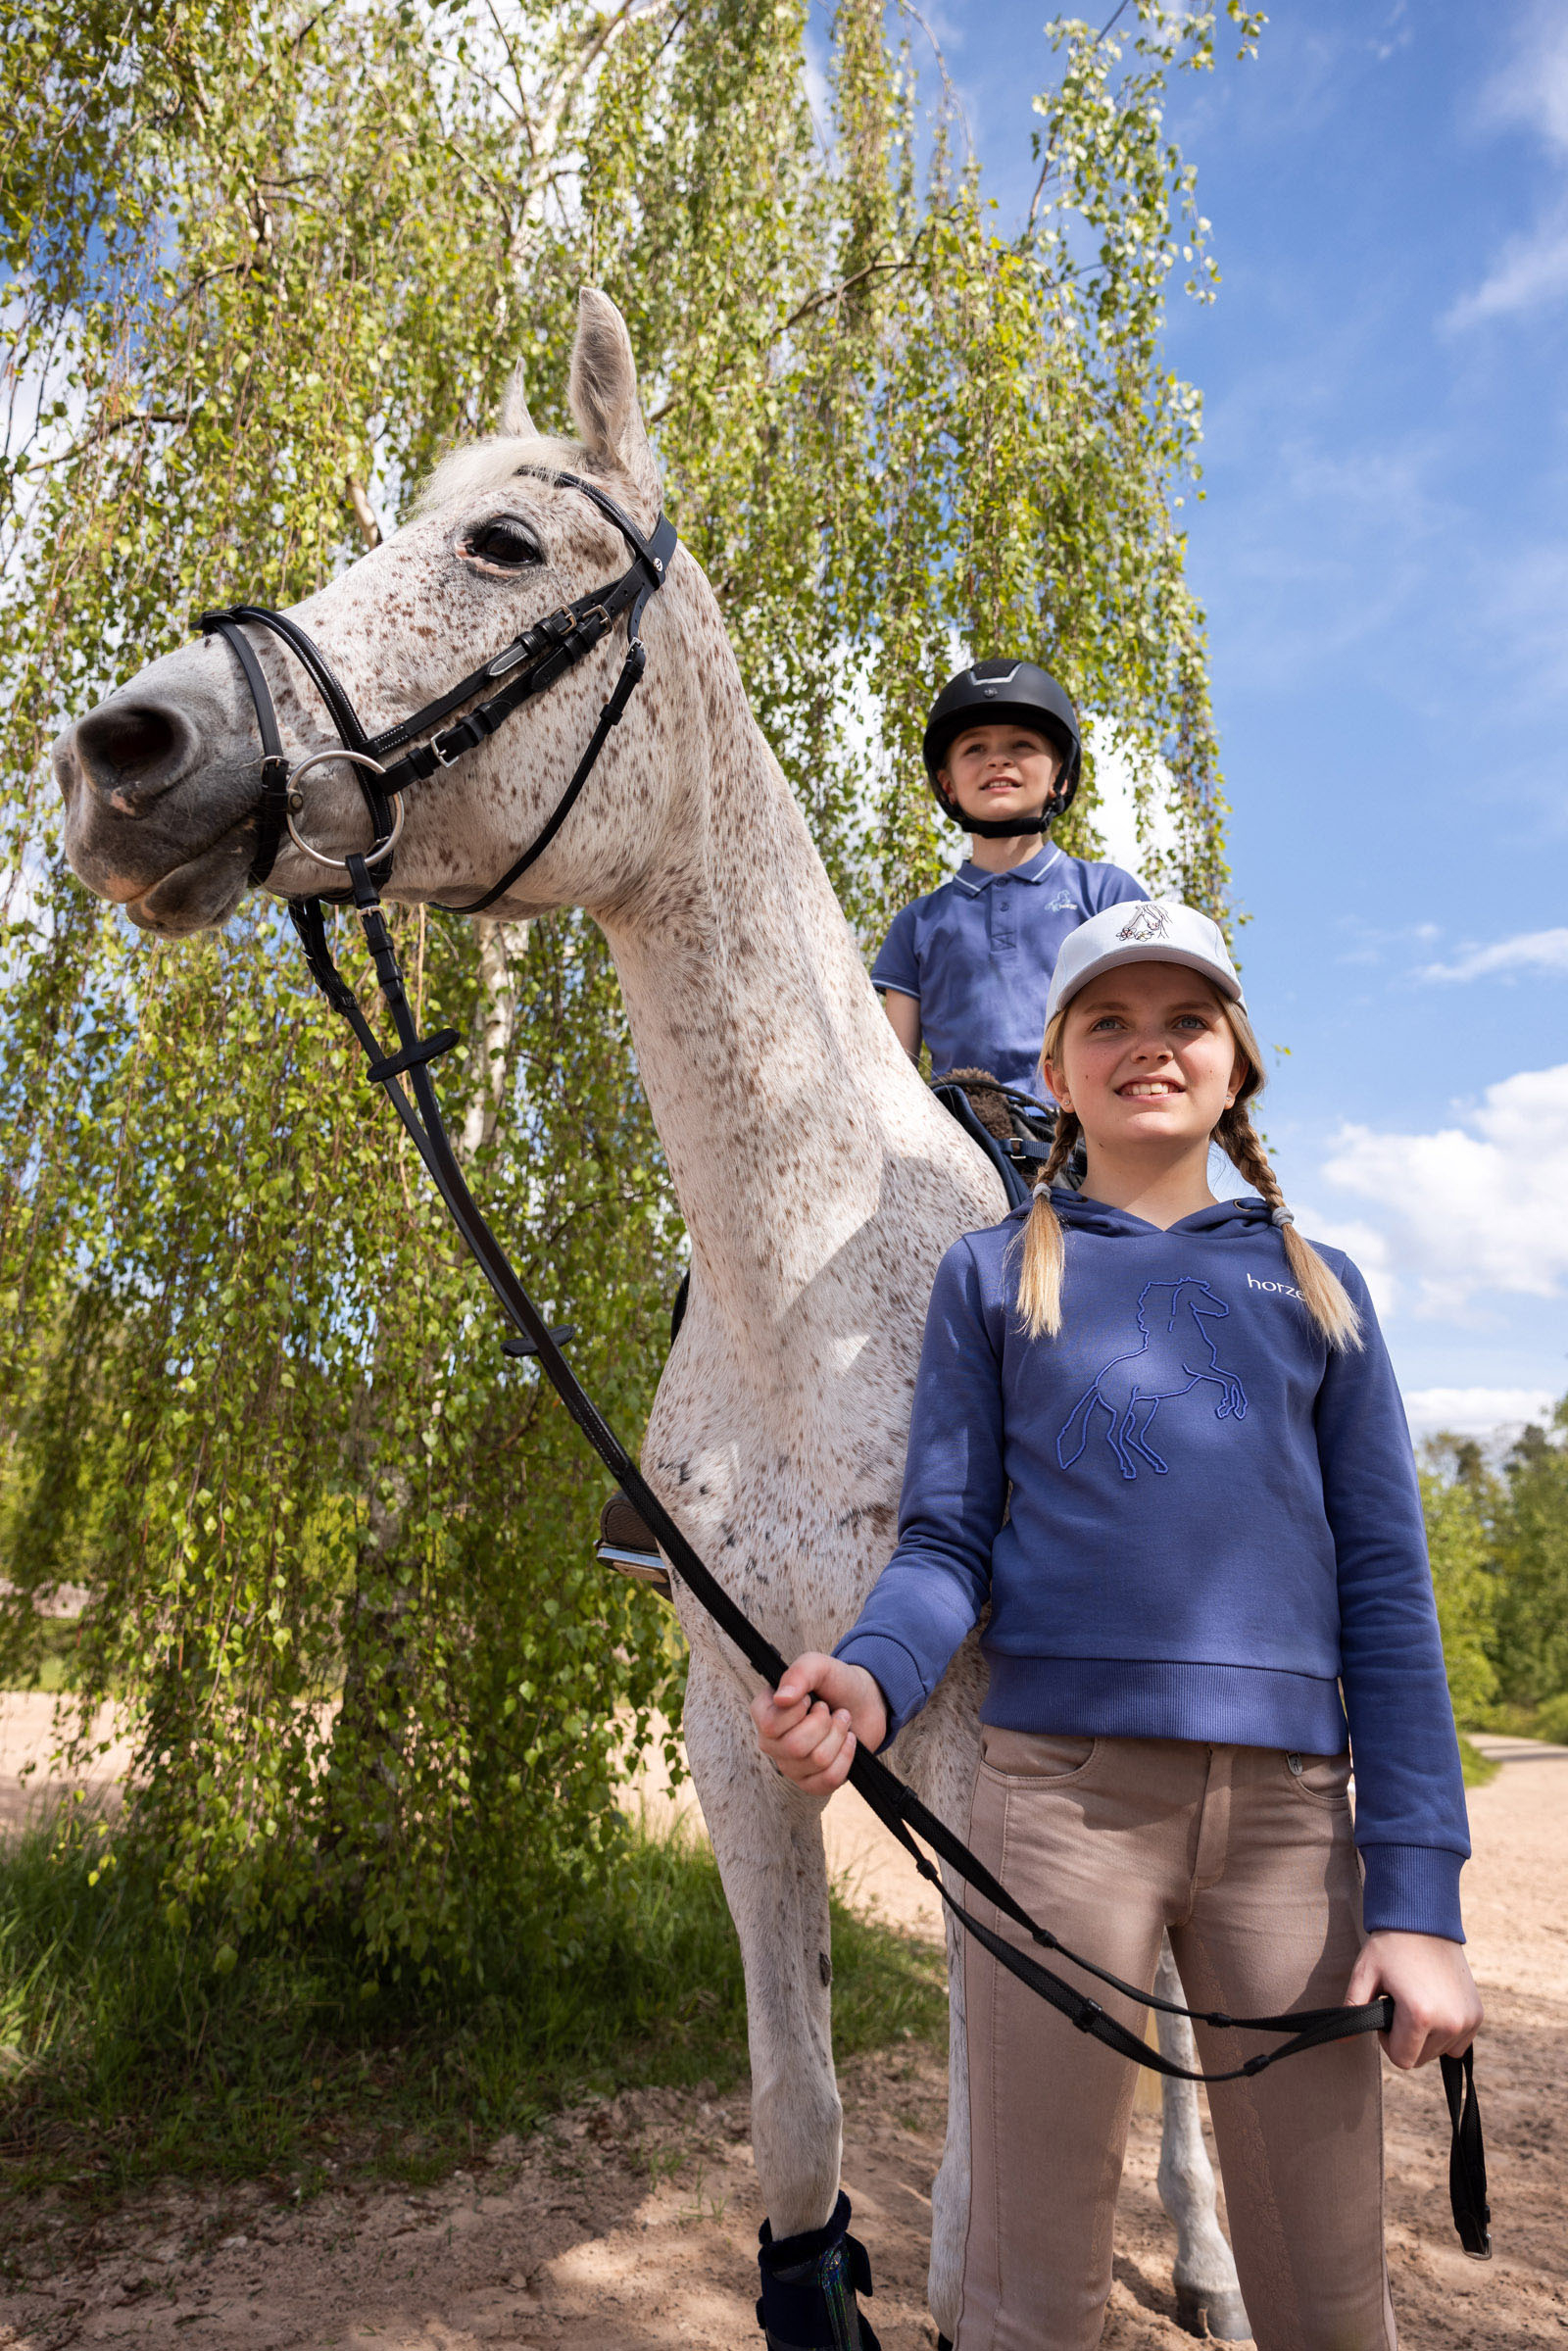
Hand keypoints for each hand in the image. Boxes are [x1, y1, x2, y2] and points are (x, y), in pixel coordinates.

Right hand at [751, 1653, 887, 1797]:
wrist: (864, 1703)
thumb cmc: (836, 1683)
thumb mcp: (820, 1666)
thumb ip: (800, 1673)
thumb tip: (782, 1699)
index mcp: (765, 1713)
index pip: (768, 1725)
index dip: (796, 1712)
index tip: (810, 1698)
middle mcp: (771, 1742)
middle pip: (795, 1747)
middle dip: (824, 1723)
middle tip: (830, 1711)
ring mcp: (790, 1766)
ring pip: (817, 1761)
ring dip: (839, 1735)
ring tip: (841, 1722)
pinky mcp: (811, 1783)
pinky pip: (829, 1780)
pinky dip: (847, 1756)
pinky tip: (847, 1742)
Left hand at [1345, 1930, 1483, 2069]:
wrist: (1425, 1919)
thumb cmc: (1390, 1946)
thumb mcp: (1364, 1974)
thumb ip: (1353, 2010)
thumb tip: (1340, 2041)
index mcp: (1420, 2016)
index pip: (1402, 2059)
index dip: (1388, 2039)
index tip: (1386, 2011)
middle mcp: (1449, 2022)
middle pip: (1421, 2058)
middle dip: (1406, 2038)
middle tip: (1400, 2004)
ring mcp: (1467, 2020)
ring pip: (1440, 2052)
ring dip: (1426, 2036)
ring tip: (1417, 1999)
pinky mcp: (1477, 2015)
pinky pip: (1458, 2043)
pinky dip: (1445, 2032)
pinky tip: (1435, 2004)